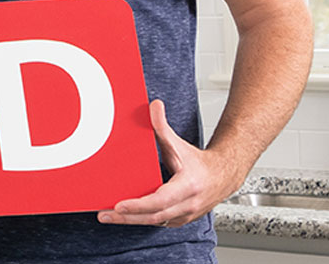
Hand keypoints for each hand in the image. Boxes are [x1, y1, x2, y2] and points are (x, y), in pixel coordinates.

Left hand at [98, 100, 243, 227]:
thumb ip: (162, 126)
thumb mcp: (179, 144)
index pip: (160, 200)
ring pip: (154, 222)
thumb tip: (154, 105)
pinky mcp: (180, 220)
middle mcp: (187, 204)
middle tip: (105, 214)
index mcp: (188, 186)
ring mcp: (184, 215)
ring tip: (107, 216)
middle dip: (127, 217)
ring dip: (130, 221)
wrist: (222, 177)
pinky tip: (124, 217)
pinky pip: (158, 223)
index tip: (119, 205)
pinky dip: (140, 221)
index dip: (139, 205)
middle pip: (154, 216)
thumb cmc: (198, 163)